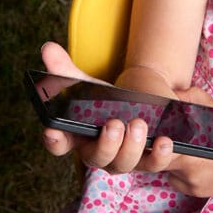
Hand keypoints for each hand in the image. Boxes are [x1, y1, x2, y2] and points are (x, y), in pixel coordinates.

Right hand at [38, 42, 179, 173]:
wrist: (141, 105)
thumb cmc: (106, 101)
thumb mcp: (88, 85)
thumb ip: (65, 71)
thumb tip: (47, 48)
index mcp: (77, 136)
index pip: (59, 143)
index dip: (54, 140)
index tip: (53, 130)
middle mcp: (98, 153)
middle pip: (96, 158)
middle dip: (105, 144)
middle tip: (114, 124)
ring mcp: (123, 160)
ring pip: (123, 164)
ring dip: (131, 147)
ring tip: (139, 125)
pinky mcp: (148, 160)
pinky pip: (153, 163)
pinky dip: (159, 154)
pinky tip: (165, 140)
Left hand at [161, 85, 212, 196]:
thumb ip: (189, 98)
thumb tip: (167, 95)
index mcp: (190, 149)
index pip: (156, 146)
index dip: (151, 137)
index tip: (150, 128)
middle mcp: (188, 170)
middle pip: (157, 160)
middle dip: (157, 147)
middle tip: (162, 135)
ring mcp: (192, 184)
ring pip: (166, 170)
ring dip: (169, 158)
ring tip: (181, 145)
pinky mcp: (196, 192)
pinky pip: (177, 180)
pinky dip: (179, 170)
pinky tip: (191, 159)